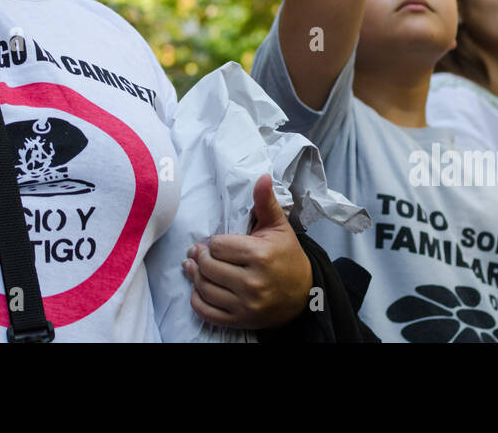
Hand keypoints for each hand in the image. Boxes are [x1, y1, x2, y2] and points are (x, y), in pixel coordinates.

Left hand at [183, 174, 313, 329]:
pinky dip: (197, 300)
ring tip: (194, 267)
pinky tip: (199, 289)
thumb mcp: (279, 227)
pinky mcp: (240, 320)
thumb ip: (265, 203)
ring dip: (194, 276)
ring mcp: (245, 305)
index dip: (213, 243)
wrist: (303, 295)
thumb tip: (262, 176)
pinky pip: (207, 312)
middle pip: (207, 266)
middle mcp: (252, 282)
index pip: (217, 246)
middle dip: (200, 257)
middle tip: (198, 253)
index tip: (214, 243)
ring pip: (204, 288)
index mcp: (260, 255)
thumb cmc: (287, 256)